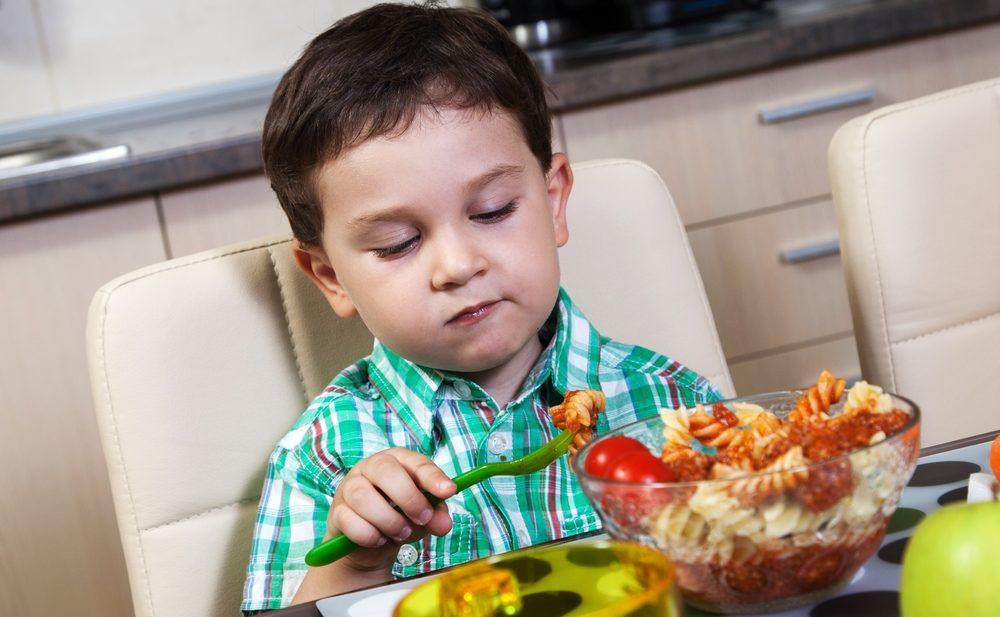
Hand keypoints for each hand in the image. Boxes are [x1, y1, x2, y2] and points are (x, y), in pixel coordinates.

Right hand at [327, 447, 456, 571]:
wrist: (371, 546)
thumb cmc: (401, 518)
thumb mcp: (424, 517)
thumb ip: (436, 516)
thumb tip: (443, 523)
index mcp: (396, 461)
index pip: (415, 462)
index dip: (432, 476)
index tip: (448, 491)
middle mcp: (370, 467)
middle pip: (385, 469)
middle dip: (409, 497)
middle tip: (423, 518)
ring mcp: (349, 488)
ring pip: (363, 496)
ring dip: (389, 520)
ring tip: (401, 533)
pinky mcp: (336, 512)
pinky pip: (350, 521)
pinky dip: (369, 535)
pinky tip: (379, 539)